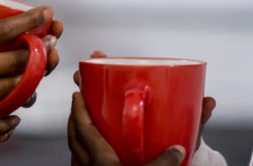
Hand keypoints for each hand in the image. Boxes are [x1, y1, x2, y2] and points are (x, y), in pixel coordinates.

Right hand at [0, 0, 58, 140]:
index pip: (0, 29)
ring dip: (28, 85)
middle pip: (11, 61)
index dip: (28, 21)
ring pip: (4, 91)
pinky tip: (14, 118)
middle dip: (40, 53)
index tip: (47, 12)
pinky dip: (2, 123)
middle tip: (54, 45)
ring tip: (40, 78)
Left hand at [68, 92, 185, 165]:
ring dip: (76, 138)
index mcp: (101, 162)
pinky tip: (91, 157)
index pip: (83, 129)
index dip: (78, 110)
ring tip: (83, 127)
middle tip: (79, 104)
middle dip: (74, 119)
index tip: (76, 93)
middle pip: (74, 138)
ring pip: (74, 154)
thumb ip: (164, 163)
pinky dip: (81, 156)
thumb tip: (178, 149)